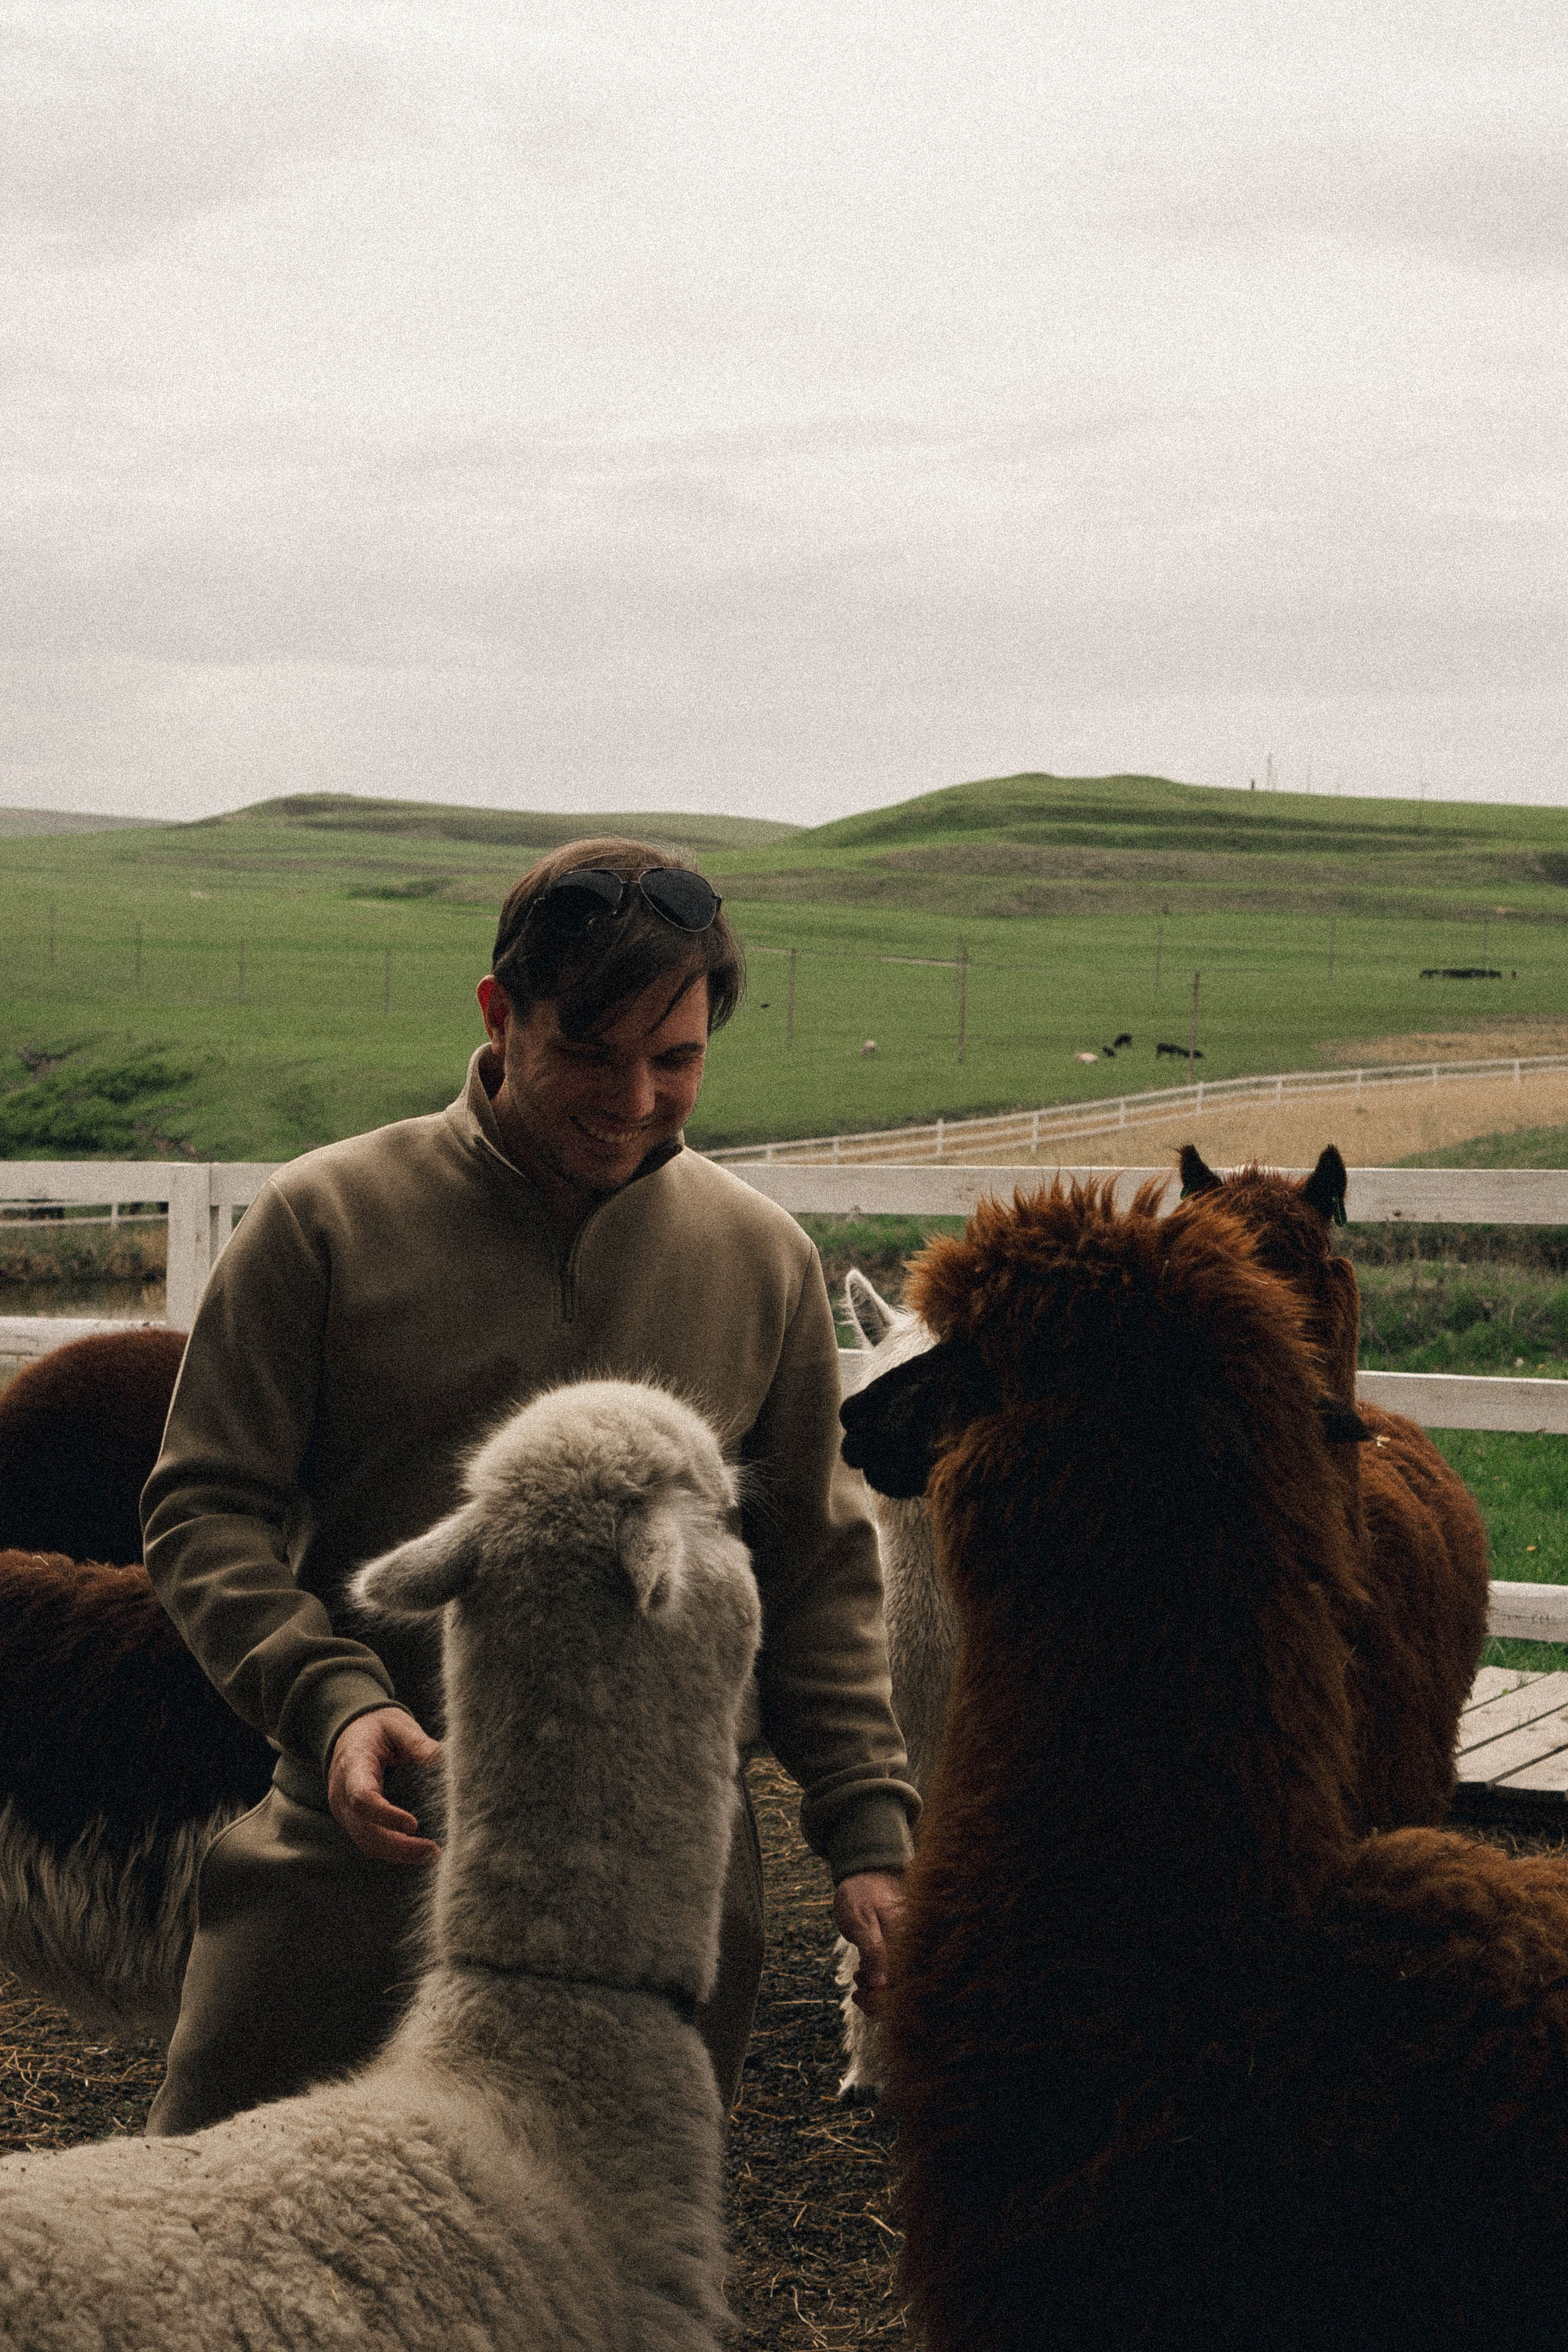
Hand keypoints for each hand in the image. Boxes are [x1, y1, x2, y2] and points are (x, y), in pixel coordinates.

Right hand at [327, 1706, 442, 1863]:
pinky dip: (391, 1850)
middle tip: (433, 1850)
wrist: (351, 1731)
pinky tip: (416, 1852)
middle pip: (364, 1829)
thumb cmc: (377, 1727)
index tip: (414, 1825)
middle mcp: (342, 1792)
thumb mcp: (397, 1725)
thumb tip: (440, 1758)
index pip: (362, 1797)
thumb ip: (416, 1741)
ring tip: (430, 1855)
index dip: (386, 1816)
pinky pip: (368, 1841)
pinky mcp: (351, 1819)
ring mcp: (344, 1809)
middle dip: (398, 1845)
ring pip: (365, 1842)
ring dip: (397, 1853)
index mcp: (353, 1765)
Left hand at [833, 1868, 904, 2017]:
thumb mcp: (860, 1920)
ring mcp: (909, 1949)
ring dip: (878, 1992)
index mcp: (907, 1940)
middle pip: (906, 1989)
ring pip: (901, 1984)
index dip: (882, 1998)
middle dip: (879, 1999)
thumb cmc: (861, 1894)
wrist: (865, 1873)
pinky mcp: (902, 1950)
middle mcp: (914, 1947)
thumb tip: (881, 1984)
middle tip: (856, 1991)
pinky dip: (880, 1981)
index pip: (904, 1982)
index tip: (860, 1994)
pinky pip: (896, 1974)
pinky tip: (863, 1975)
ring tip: (858, 1978)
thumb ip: (872, 1950)